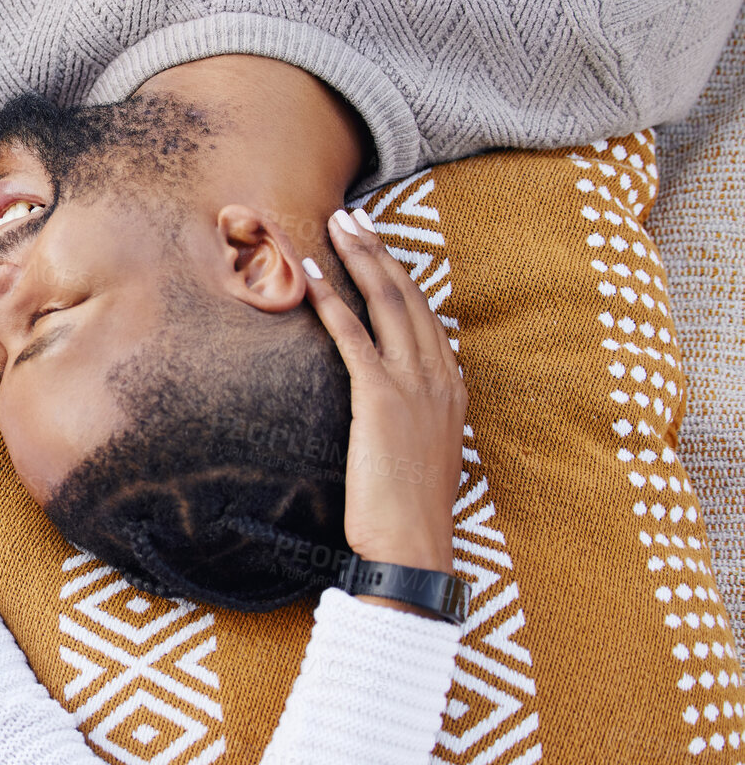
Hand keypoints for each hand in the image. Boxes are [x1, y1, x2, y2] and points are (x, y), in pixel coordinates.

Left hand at [300, 207, 465, 577]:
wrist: (412, 548)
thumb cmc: (407, 514)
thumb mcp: (417, 456)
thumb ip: (408, 422)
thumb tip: (386, 410)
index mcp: (452, 389)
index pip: (425, 316)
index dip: (400, 276)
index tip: (377, 245)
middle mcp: (440, 377)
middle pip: (410, 297)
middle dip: (380, 251)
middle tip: (353, 215)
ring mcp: (415, 385)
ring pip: (388, 304)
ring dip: (359, 258)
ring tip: (336, 223)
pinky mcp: (382, 399)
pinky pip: (354, 336)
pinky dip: (332, 299)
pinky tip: (312, 272)